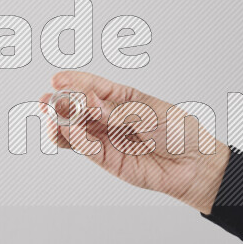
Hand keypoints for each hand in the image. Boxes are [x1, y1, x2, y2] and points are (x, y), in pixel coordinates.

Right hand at [40, 71, 230, 213]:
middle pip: (78, 108)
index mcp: (123, 98)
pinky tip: (70, 130)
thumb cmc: (178, 132)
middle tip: (48, 101)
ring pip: (75, 130)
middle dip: (61, 103)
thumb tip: (91, 105)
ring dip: (60, 123)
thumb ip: (117, 112)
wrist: (194, 164)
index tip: (56, 79)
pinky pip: (86, 148)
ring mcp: (107, 138)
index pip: (93, 87)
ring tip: (50, 116)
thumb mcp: (149, 113)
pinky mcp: (108, 160)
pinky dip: (75, 140)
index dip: (74, 82)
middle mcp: (110, 117)